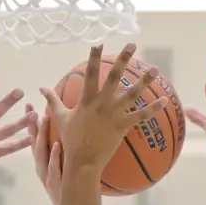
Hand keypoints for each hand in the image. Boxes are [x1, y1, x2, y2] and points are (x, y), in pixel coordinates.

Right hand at [31, 111, 63, 204]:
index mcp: (42, 166)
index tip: (29, 106)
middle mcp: (42, 170)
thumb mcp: (64, 173)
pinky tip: (57, 145)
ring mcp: (47, 178)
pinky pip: (53, 169)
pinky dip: (54, 158)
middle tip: (30, 108)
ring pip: (41, 155)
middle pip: (34, 145)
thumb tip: (69, 138)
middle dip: (31, 126)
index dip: (31, 125)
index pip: (34, 141)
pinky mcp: (55, 186)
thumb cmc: (70, 194)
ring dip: (41, 137)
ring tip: (43, 119)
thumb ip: (64, 157)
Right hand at [41, 43, 163, 171]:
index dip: (93, 57)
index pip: (89, 73)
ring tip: (155, 69)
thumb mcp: (60, 118)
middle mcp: (101, 103)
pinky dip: (154, 108)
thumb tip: (40, 88)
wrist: (82, 161)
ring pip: (132, 94)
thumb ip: (52, 101)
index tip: (99, 42)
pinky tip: (165, 100)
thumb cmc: (71, 140)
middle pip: (114, 77)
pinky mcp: (123, 126)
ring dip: (145, 81)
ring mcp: (113, 114)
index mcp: (86, 99)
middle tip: (132, 44)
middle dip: (123, 59)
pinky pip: (141, 116)